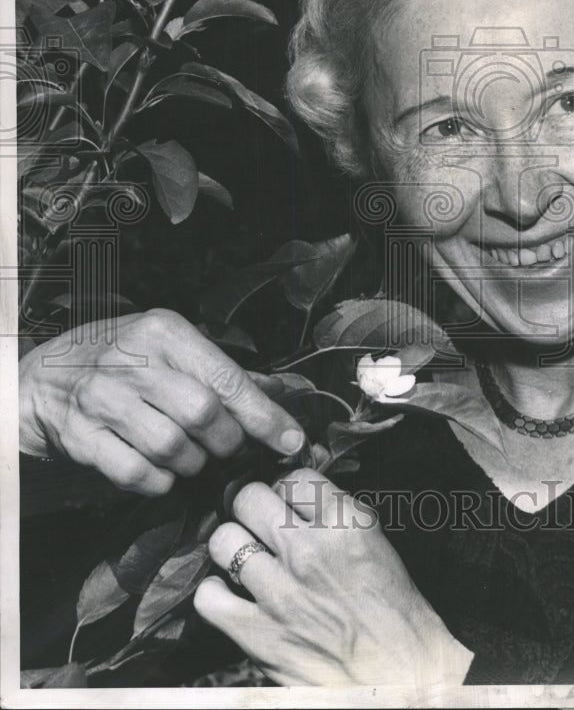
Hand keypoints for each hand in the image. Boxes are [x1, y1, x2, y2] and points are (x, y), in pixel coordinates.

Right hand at [19, 309, 304, 494]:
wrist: (42, 377)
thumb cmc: (121, 359)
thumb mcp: (168, 346)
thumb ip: (221, 370)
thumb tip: (280, 393)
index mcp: (164, 331)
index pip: (227, 380)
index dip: (265, 416)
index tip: (292, 441)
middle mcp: (133, 360)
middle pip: (203, 415)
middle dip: (227, 442)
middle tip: (227, 448)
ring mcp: (101, 398)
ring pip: (172, 447)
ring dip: (193, 463)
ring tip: (191, 456)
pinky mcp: (79, 435)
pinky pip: (137, 473)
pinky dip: (159, 481)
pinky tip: (161, 471)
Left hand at [194, 470, 473, 686]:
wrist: (401, 673)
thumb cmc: (392, 610)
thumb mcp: (374, 541)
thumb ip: (338, 512)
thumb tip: (301, 492)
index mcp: (345, 524)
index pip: (294, 477)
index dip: (286, 487)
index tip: (285, 499)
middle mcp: (309, 551)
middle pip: (250, 498)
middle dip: (252, 505)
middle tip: (257, 520)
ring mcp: (281, 593)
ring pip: (224, 541)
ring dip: (231, 546)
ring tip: (242, 555)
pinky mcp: (260, 634)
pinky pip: (209, 598)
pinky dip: (213, 593)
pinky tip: (228, 593)